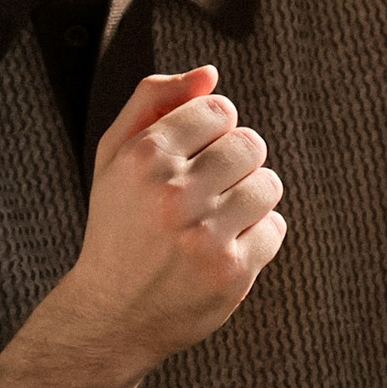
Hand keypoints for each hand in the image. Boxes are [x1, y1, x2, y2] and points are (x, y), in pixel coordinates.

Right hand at [51, 66, 286, 370]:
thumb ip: (153, 101)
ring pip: (268, 185)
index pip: (219, 109)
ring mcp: (204, 237)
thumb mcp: (115, 157)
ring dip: (250, 198)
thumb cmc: (119, 225)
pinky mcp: (231, 273)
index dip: (212, 131)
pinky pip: (275, 228)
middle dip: (236, 163)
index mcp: (143, 158)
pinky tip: (221, 249)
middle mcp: (173, 195)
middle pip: (251, 144)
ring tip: (214, 219)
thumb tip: (209, 74)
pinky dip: (256, 236)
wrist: (111, 313)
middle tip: (206, 190)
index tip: (192, 157)